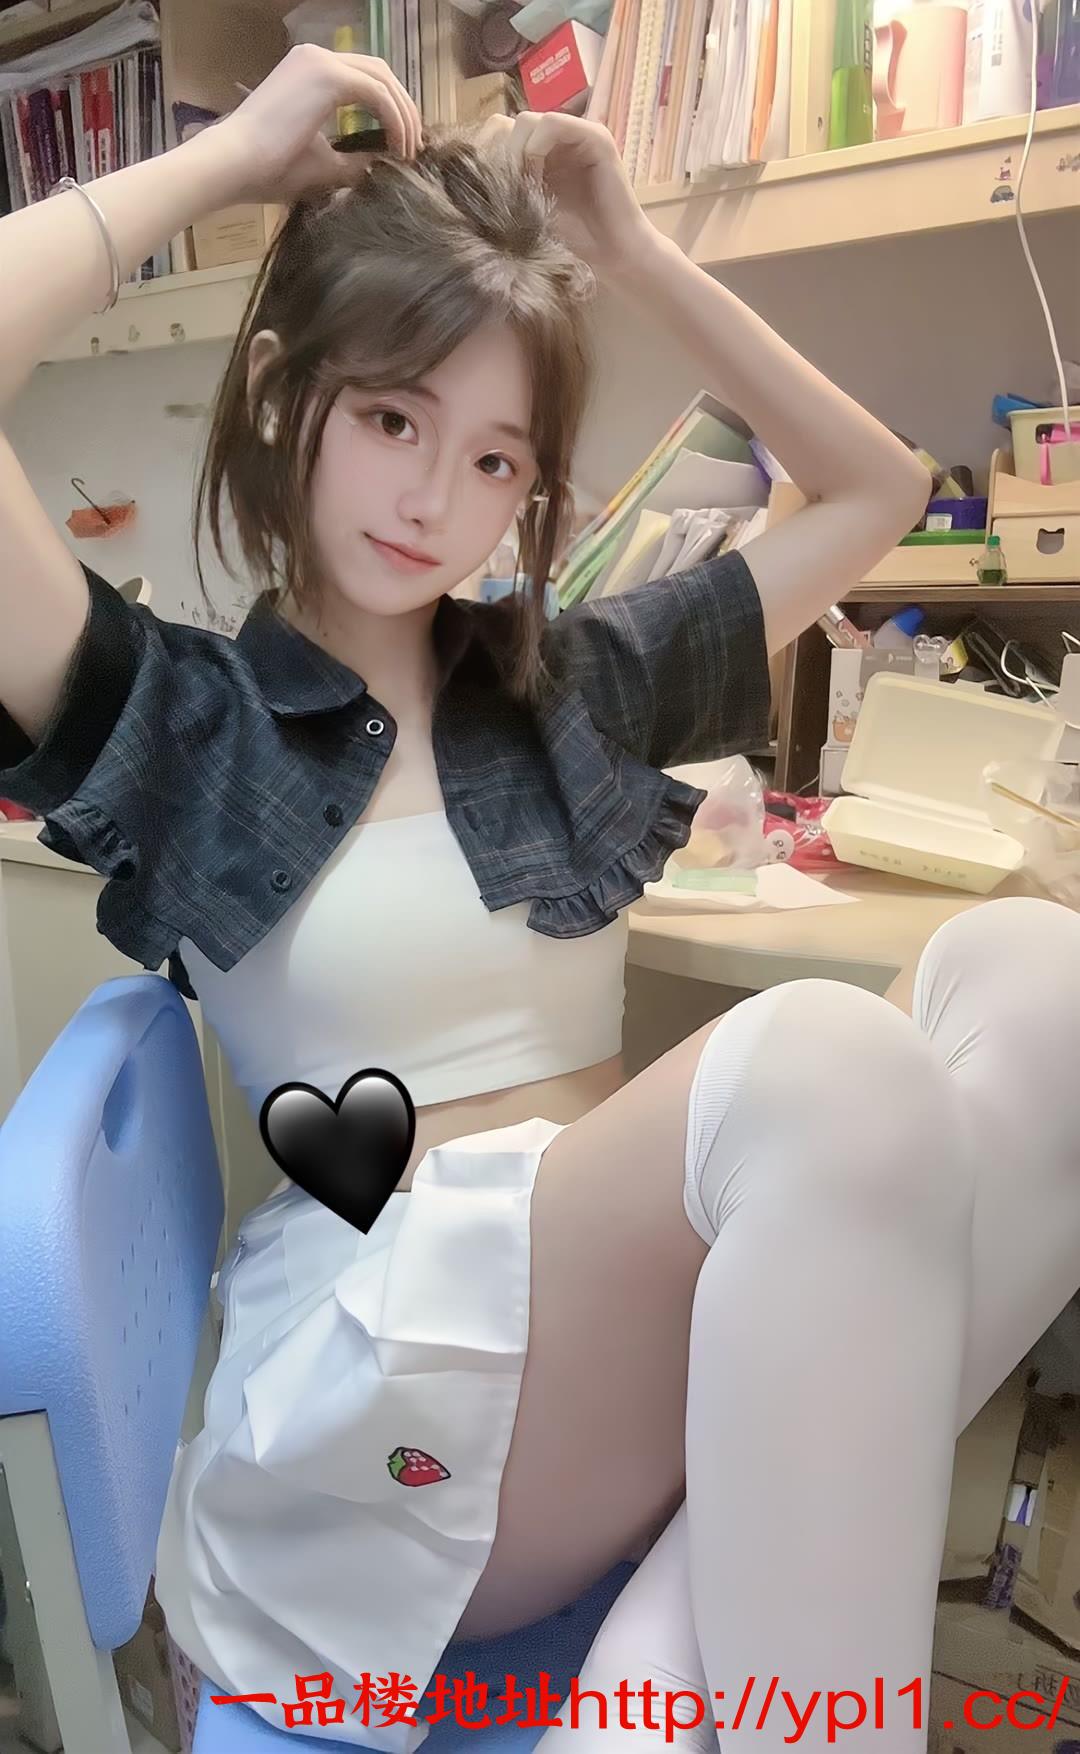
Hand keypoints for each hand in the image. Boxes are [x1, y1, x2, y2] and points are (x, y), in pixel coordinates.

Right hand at [212, 44, 421, 204]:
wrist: (234, 164)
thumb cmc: (268, 169)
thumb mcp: (321, 163)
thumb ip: (353, 158)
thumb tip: (381, 163)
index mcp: (310, 72)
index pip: (363, 79)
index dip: (390, 109)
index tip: (401, 144)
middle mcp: (315, 57)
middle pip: (378, 72)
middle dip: (403, 108)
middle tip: (414, 145)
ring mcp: (320, 62)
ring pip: (382, 79)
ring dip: (403, 115)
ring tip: (409, 151)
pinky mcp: (327, 75)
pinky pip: (377, 92)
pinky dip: (394, 119)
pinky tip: (398, 147)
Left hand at [475, 111, 655, 278]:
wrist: (612, 256)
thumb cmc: (569, 242)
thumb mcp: (522, 214)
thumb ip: (500, 191)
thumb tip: (459, 182)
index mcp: (535, 152)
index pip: (494, 132)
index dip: (481, 156)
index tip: (478, 191)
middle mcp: (553, 137)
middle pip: (504, 123)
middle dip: (495, 156)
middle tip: (498, 193)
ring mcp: (575, 133)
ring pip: (525, 120)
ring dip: (515, 155)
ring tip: (520, 190)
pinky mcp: (595, 136)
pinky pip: (553, 124)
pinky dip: (537, 149)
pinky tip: (536, 180)